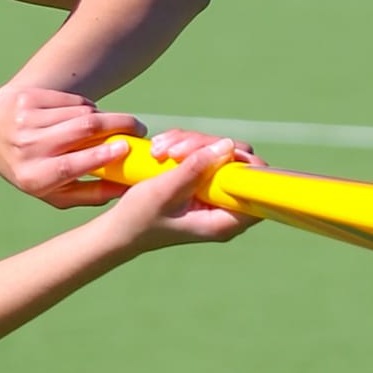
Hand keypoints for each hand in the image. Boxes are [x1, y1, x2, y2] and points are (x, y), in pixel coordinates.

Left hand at [0, 80, 146, 206]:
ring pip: (79, 113)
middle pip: (81, 130)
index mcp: (32, 178)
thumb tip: (128, 189)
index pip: (69, 165)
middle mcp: (25, 149)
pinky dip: (83, 107)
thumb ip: (92, 195)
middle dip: (116, 126)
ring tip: (105, 126)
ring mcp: (23, 120)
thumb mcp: (57, 192)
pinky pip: (70, 101)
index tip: (125, 148)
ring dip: (100, 118)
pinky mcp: (26, 99)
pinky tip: (80, 116)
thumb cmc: (37, 170)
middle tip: (137, 128)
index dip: (99, 156)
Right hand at [109, 131, 259, 249]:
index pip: (254, 189)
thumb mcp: (163, 192)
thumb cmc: (138, 219)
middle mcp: (223, 208)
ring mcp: (212, 194)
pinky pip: (202, 154)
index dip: (245, 165)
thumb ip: (195, 169)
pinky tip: (159, 152)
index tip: (220, 151)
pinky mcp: (200, 183)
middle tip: (175, 150)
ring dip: (188, 144)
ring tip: (158, 152)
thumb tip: (227, 146)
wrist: (118, 228)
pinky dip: (182, 147)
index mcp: (222, 221)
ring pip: (218, 152)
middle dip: (206, 146)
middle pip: (236, 161)